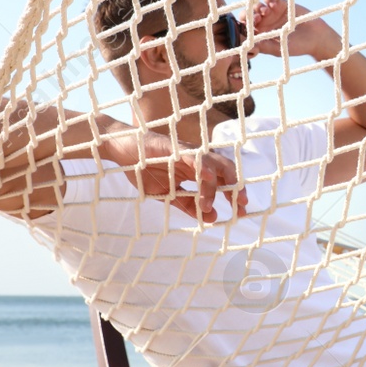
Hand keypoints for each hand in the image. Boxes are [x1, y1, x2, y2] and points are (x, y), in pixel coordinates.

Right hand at [102, 130, 247, 222]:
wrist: (123, 152)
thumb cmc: (145, 170)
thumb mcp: (168, 194)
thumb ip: (189, 204)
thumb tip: (212, 218)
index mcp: (198, 171)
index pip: (224, 181)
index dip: (235, 195)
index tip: (242, 212)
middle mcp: (198, 161)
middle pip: (227, 170)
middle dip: (236, 187)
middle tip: (241, 206)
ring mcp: (188, 153)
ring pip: (213, 164)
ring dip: (216, 184)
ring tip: (210, 204)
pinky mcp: (175, 148)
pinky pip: (194, 156)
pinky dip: (203, 167)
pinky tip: (207, 178)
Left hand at [245, 0, 341, 59]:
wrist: (317, 37)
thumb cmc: (298, 47)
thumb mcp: (279, 49)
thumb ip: (264, 46)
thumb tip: (248, 45)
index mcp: (260, 35)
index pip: (245, 28)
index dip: (243, 26)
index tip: (248, 27)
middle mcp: (263, 23)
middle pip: (248, 15)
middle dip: (248, 14)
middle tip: (256, 18)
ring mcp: (271, 12)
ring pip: (257, 5)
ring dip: (257, 7)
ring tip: (265, 12)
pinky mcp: (281, 3)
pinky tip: (273, 5)